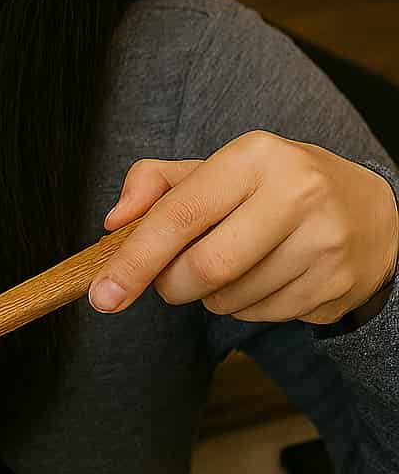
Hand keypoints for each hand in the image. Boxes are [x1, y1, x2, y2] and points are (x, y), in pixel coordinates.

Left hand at [91, 130, 398, 325]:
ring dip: (210, 297)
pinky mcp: (338, 285)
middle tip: (171, 279)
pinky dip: (245, 309)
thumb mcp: (217, 168)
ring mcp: (324, 243)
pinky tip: (263, 280)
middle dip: (171, 285)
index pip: (179, 215)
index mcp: (254, 157)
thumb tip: (114, 222)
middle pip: (204, 268)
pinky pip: (264, 317)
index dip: (134, 260)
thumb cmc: (273, 187)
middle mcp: (296, 194)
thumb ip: (156, 184)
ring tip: (230, 269)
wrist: (371, 210)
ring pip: (231, 299)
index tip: (103, 295)